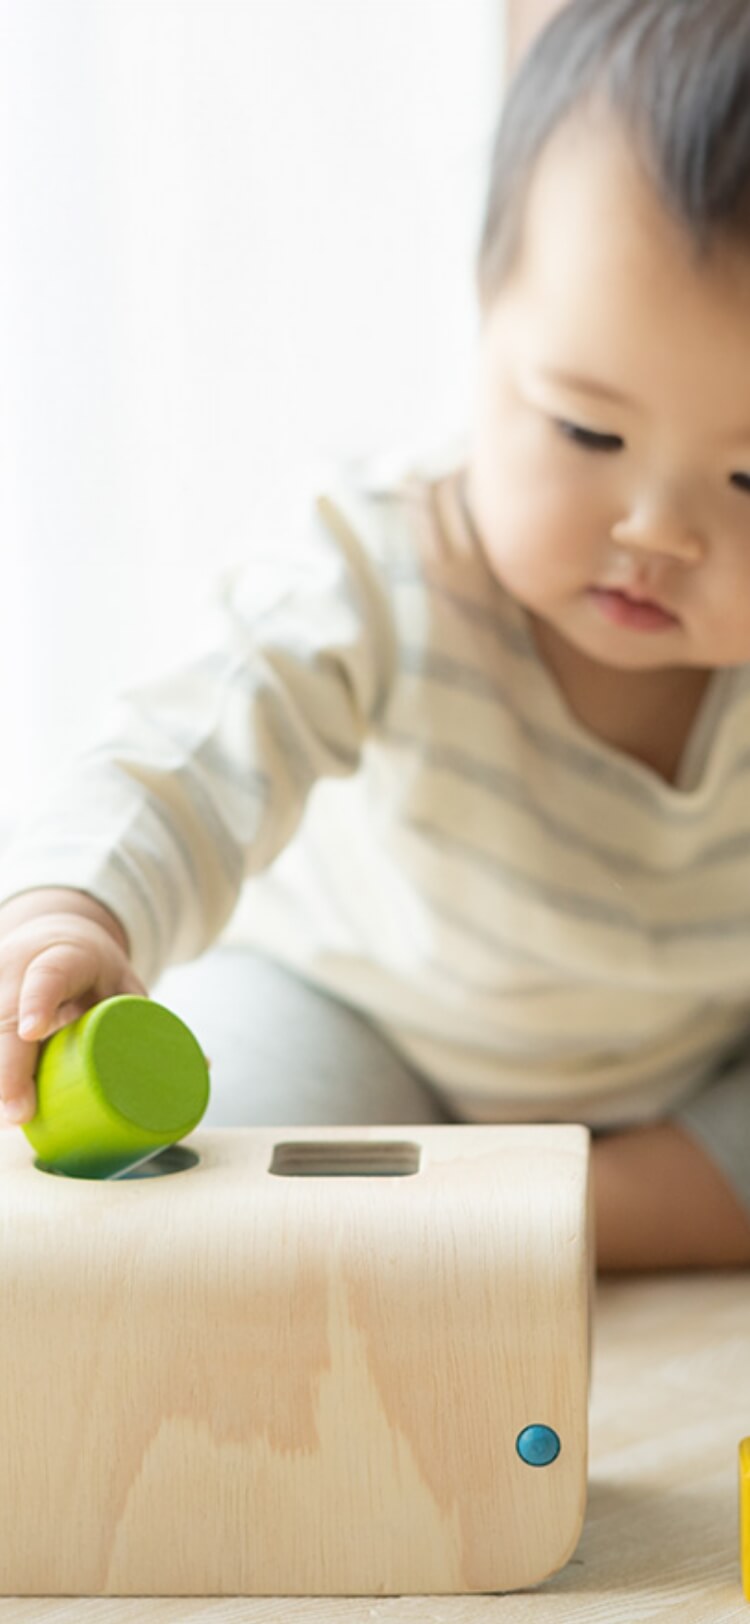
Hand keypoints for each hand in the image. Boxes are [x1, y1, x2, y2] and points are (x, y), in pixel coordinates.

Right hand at [0, 899, 145, 1125]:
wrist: (54, 938)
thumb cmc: (93, 973)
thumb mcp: (121, 984)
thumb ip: (152, 1021)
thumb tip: (204, 1066)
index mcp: (64, 957)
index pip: (46, 976)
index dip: (36, 1002)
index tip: (30, 1031)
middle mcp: (18, 968)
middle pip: (2, 1017)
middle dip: (6, 1068)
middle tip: (18, 1114)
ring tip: (6, 1117)